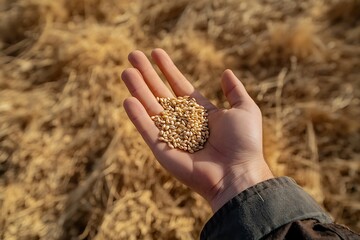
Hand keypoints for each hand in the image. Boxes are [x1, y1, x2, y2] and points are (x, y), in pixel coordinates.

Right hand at [122, 49, 273, 211]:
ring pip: (150, 108)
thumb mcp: (245, 110)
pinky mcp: (162, 150)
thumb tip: (225, 72)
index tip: (156, 52)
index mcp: (201, 112)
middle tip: (133, 55)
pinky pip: (147, 130)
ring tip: (126, 71)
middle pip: (160, 93)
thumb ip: (235, 91)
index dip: (167, 69)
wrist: (237, 174)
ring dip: (137, 89)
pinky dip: (137, 116)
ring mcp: (171, 135)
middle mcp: (183, 122)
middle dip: (146, 74)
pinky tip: (128, 99)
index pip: (179, 85)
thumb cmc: (245, 143)